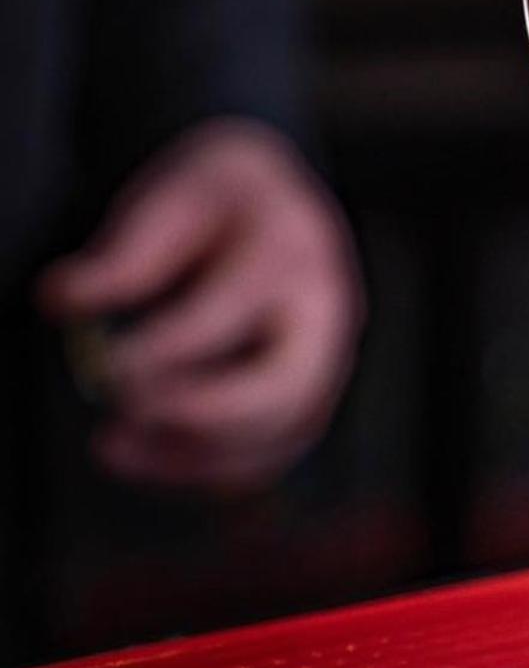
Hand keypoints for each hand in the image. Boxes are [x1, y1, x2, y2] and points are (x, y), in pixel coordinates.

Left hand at [37, 119, 364, 490]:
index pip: (224, 316)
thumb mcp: (169, 199)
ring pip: (277, 434)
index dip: (159, 351)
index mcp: (290, 249)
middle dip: (196, 417)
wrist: (274, 199)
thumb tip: (59, 298)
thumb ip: (122, 254)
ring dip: (192, 455)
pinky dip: (209, 468)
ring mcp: (331, 357)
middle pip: (278, 389)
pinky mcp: (316, 395)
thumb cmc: (216, 199)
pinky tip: (148, 454)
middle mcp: (326, 309)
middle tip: (122, 416)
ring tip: (109, 444)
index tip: (104, 366)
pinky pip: (271, 453)